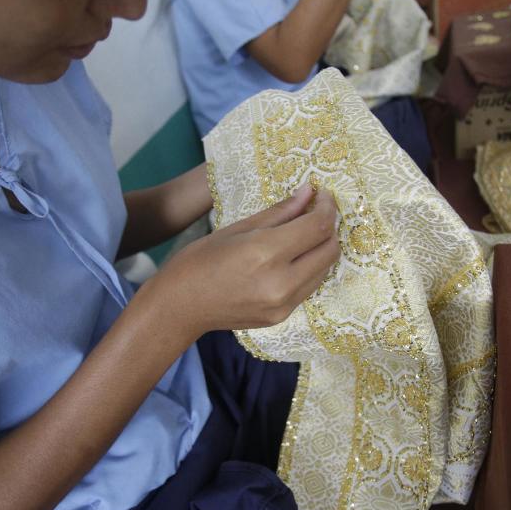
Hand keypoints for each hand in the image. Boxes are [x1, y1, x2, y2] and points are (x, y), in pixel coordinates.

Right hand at [149, 184, 340, 335]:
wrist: (180, 306)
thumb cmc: (200, 260)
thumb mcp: (238, 228)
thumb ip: (279, 212)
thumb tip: (309, 192)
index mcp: (266, 253)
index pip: (317, 227)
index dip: (327, 208)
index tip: (323, 195)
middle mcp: (281, 282)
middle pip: (330, 250)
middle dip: (329, 227)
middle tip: (317, 212)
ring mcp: (284, 304)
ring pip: (324, 270)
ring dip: (321, 249)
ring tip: (305, 233)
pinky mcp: (282, 316)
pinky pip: (309, 286)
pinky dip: (310, 268)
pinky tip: (294, 257)